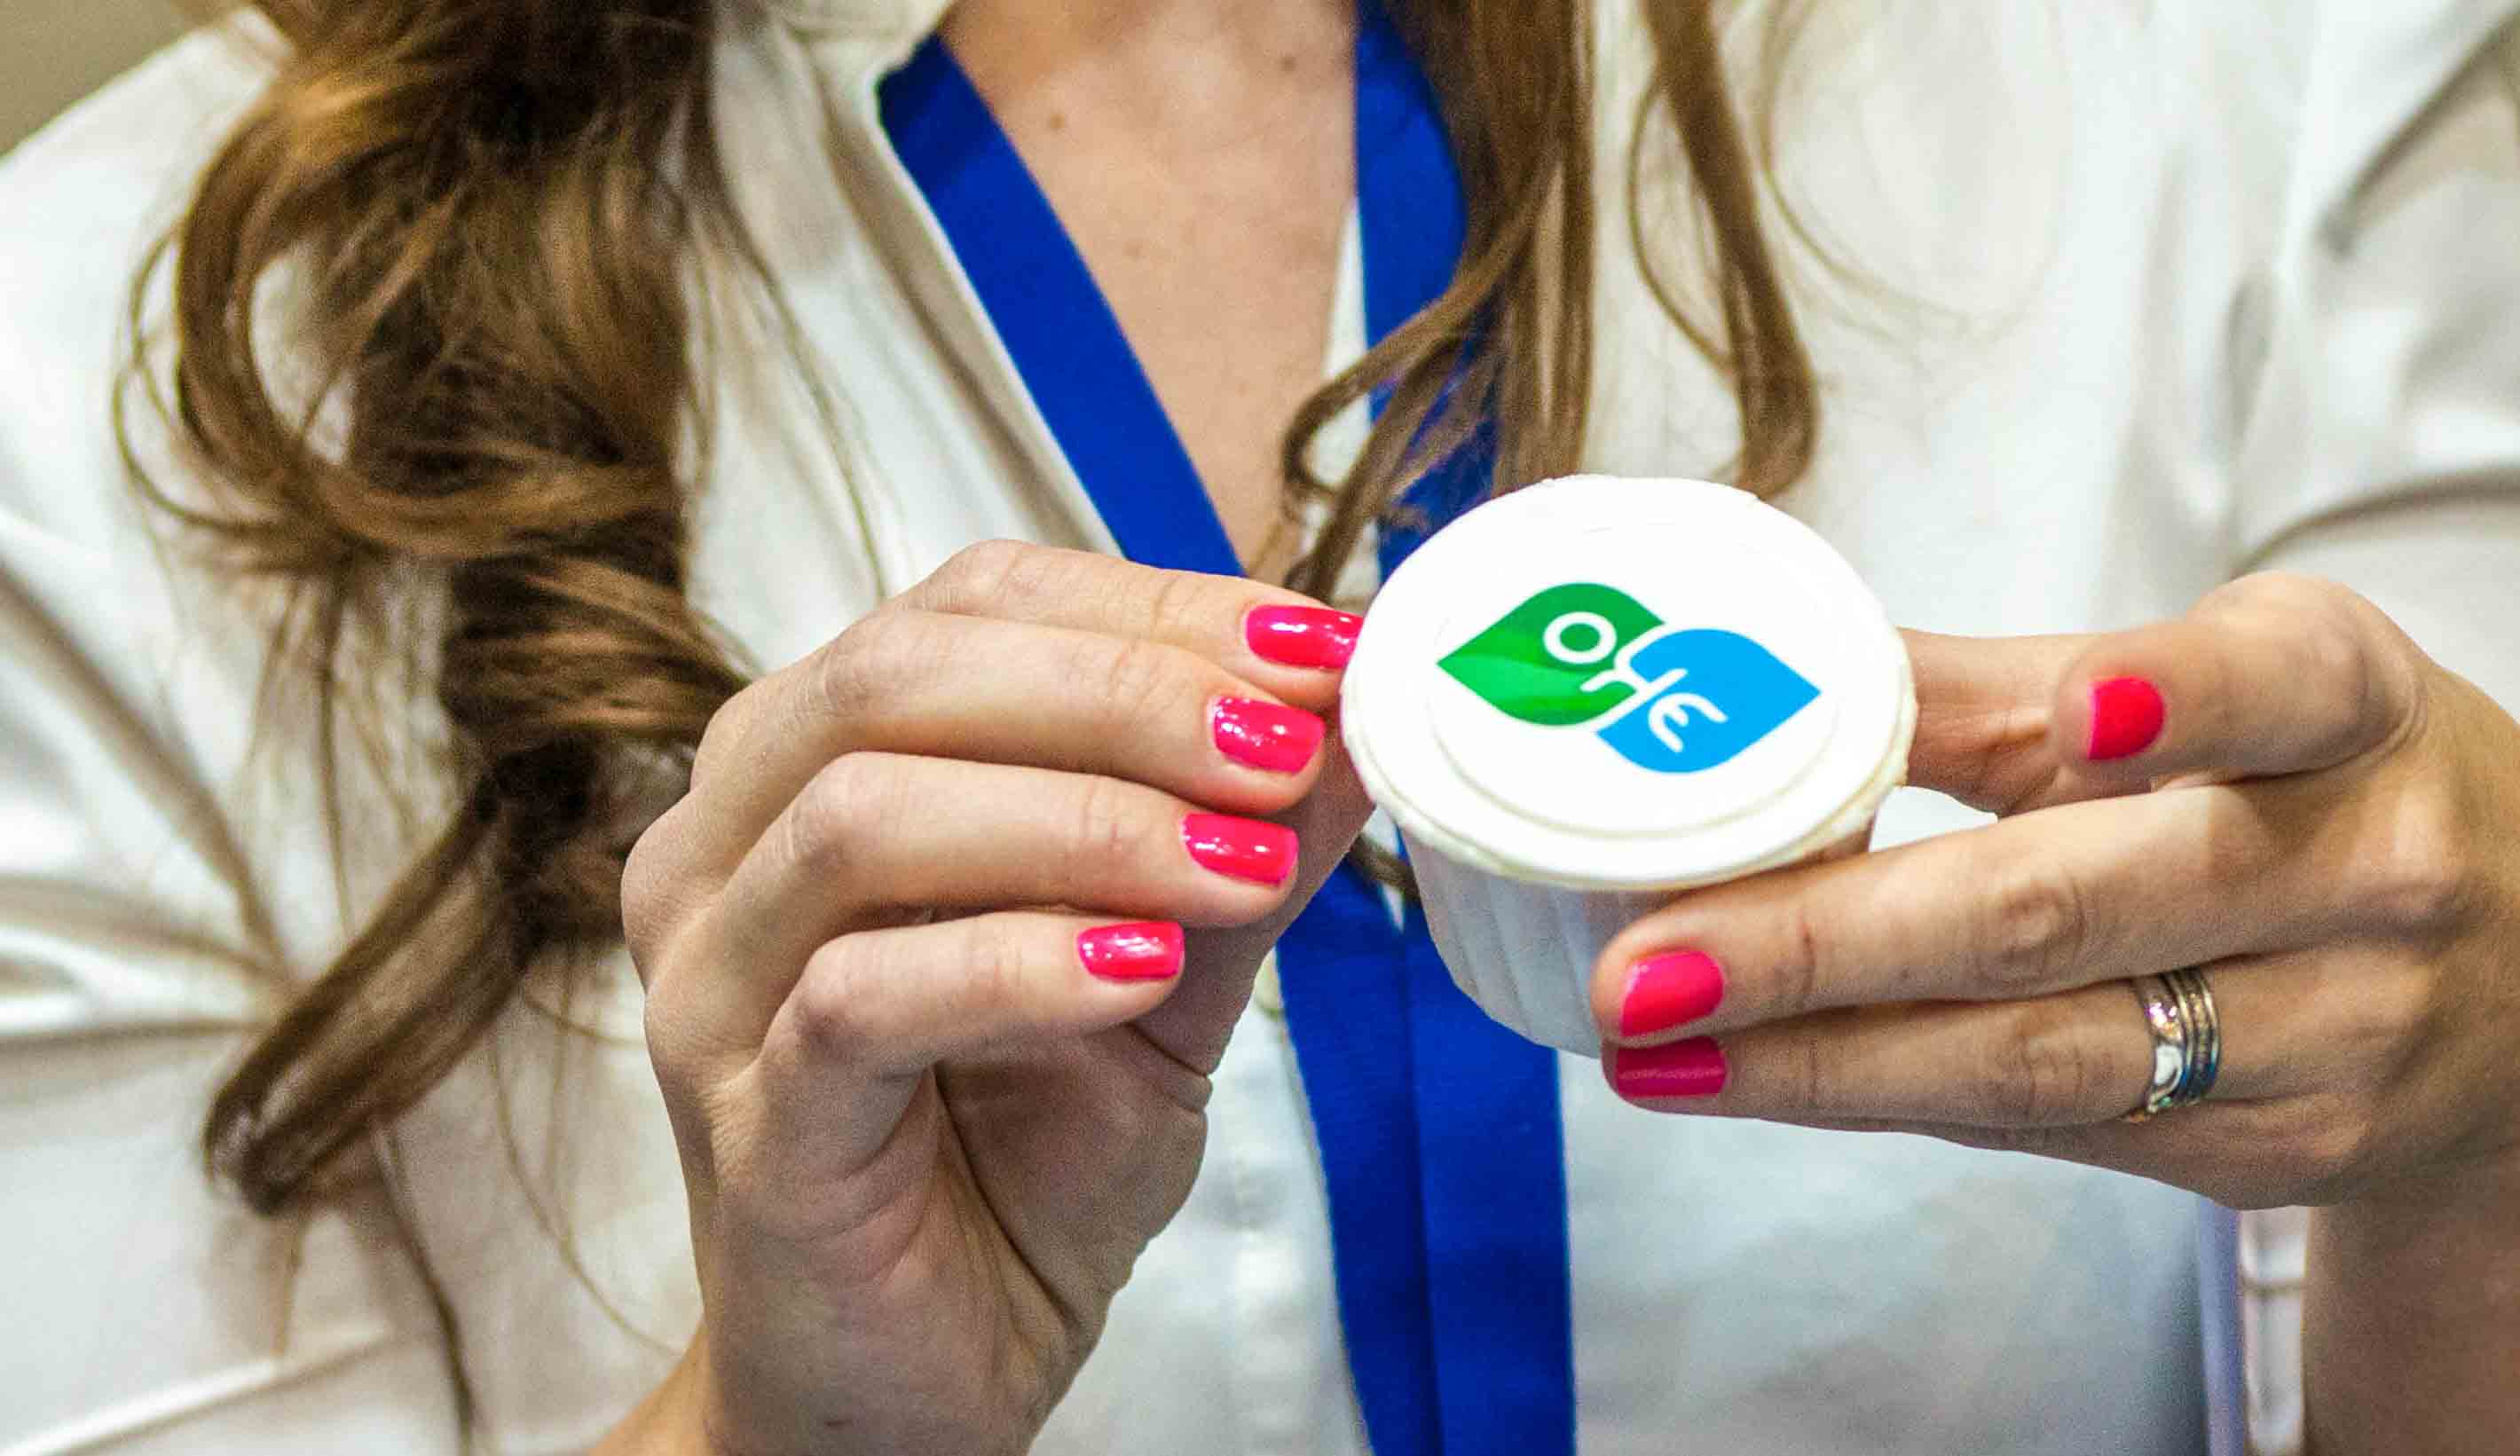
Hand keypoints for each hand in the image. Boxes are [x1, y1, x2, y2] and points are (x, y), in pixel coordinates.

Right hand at [614, 542, 1371, 1455]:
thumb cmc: (1018, 1159)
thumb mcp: (1166, 975)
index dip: (1149, 609)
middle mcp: (728, 844)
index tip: (1316, 650)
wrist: (924, 1376)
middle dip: (1123, 693)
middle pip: (898, 677)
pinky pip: (859, 996)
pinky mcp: (745, 1119)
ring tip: (1243, 865)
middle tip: (1287, 745)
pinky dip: (1021, 962)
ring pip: (862, 817)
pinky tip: (1145, 969)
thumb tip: (1350, 719)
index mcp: (813, 763)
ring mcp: (714, 982)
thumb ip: (1234, 849)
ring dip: (1086, 819)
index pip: (969, 607)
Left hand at [1588, 572, 2519, 1216]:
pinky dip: (1887, 1094)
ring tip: (1655, 1044)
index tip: (2073, 713)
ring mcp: (2332, 1033)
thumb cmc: (2315, 787)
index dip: (2169, 699)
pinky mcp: (2279, 1150)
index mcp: (2342, 707)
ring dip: (1819, 1059)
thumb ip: (2000, 686)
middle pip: (2071, 908)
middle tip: (1648, 961)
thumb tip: (1766, 673)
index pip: (2266, 689)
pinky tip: (1758, 1074)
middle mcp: (2363, 871)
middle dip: (1830, 943)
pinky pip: (2047, 1127)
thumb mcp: (2212, 689)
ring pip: (2040, 1055)